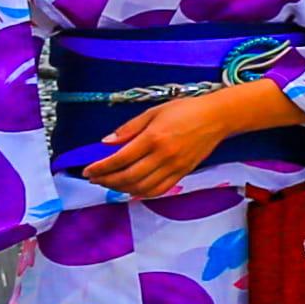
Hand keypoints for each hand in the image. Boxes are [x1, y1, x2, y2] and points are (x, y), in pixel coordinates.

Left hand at [77, 79, 296, 198]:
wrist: (217, 117)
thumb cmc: (185, 110)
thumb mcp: (154, 111)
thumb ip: (129, 128)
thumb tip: (106, 142)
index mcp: (153, 137)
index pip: (120, 159)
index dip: (100, 167)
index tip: (87, 170)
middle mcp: (163, 155)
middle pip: (128, 176)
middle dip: (107, 180)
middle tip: (94, 179)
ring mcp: (174, 167)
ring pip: (141, 187)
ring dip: (120, 189)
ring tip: (110, 184)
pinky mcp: (182, 173)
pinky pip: (158, 189)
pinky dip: (141, 193)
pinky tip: (131, 189)